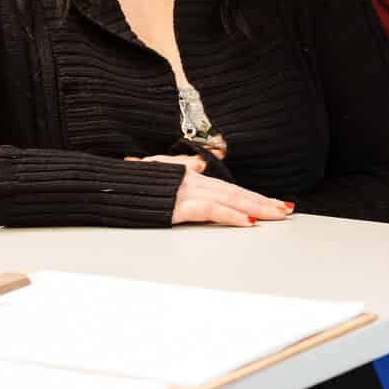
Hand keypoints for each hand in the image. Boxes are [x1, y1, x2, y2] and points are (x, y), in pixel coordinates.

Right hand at [128, 155, 295, 228]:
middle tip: (286, 209)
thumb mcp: (156, 169)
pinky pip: (209, 211)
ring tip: (276, 215)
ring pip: (228, 199)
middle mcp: (191, 181)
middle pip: (235, 192)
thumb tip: (199, 166)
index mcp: (189, 176)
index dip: (252, 195)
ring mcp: (184, 193)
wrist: (103, 184)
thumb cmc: (126, 182)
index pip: (228, 187)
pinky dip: (230, 216)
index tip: (273, 202)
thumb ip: (180, 166)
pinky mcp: (175, 207)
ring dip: (255, 208)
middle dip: (263, 201)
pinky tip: (246, 221)